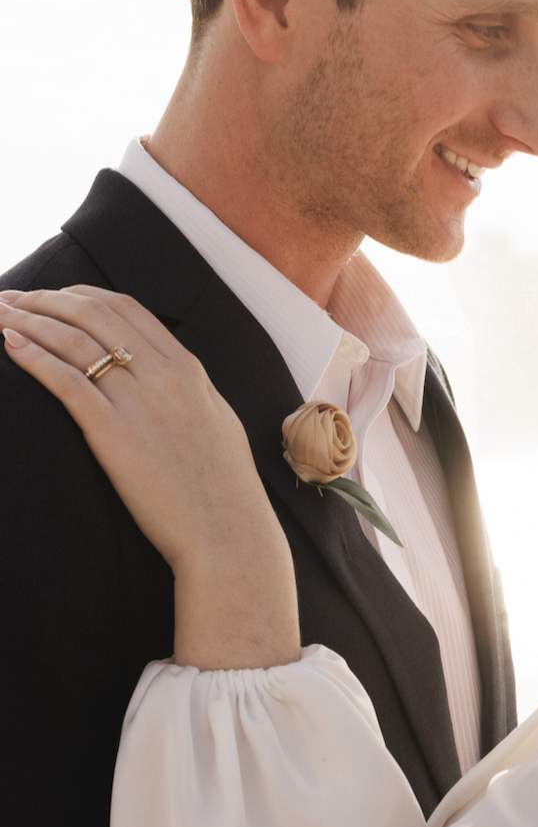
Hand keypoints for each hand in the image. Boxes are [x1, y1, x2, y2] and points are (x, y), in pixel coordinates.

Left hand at [2, 285, 299, 669]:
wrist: (227, 532)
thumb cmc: (224, 489)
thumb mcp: (216, 422)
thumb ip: (189, 393)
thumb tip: (171, 380)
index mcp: (188, 369)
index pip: (127, 308)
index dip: (82, 295)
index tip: (54, 296)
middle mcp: (163, 375)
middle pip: (94, 313)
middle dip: (45, 298)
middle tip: (12, 298)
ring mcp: (138, 402)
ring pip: (73, 339)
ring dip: (28, 320)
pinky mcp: (112, 433)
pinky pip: (64, 380)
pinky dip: (32, 356)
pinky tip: (9, 346)